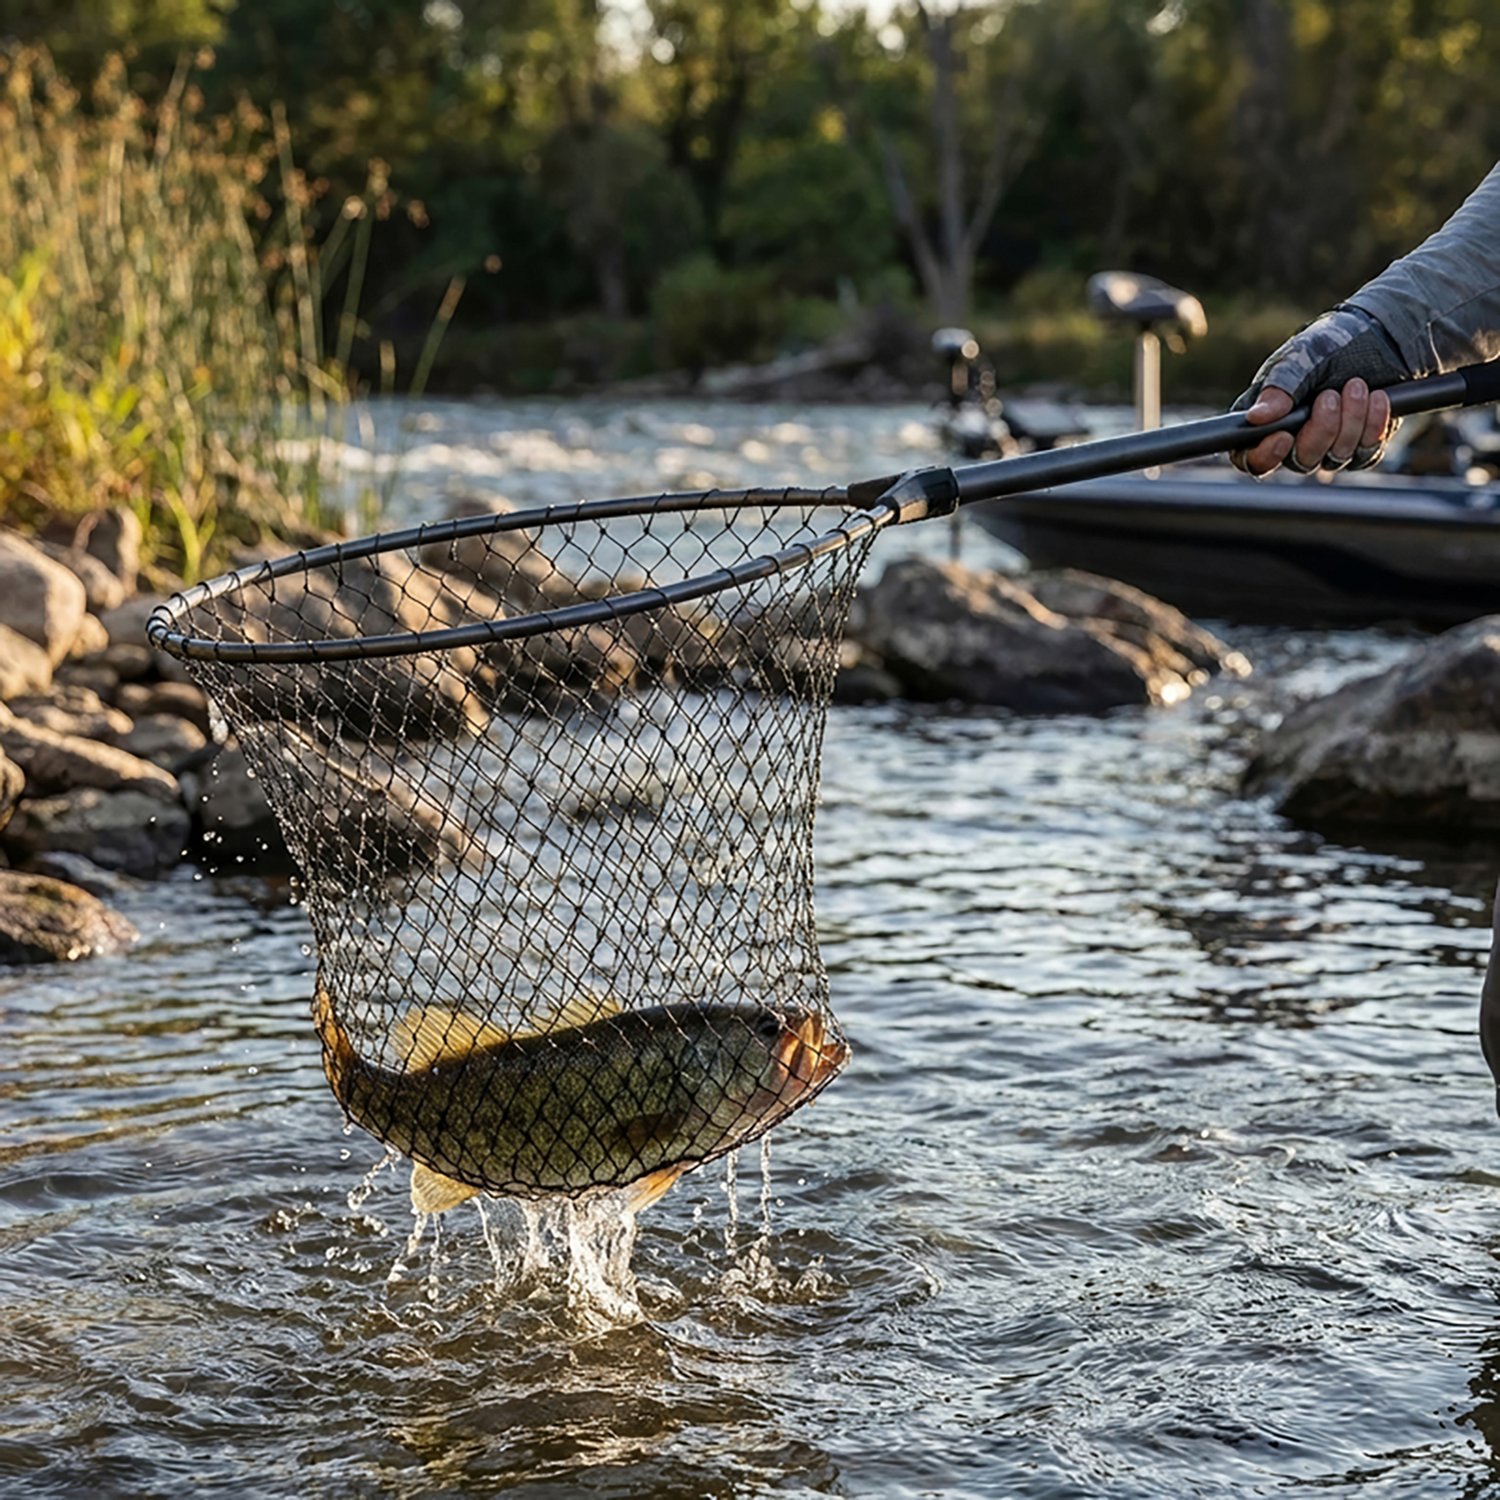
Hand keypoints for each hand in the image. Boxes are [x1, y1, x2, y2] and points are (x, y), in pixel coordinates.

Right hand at [1229, 306, 1408, 477]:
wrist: (1382, 336)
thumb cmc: (1332, 343)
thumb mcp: (1302, 357)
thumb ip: (1279, 388)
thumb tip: (1255, 418)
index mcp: (1265, 419)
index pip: (1249, 457)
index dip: (1263, 456)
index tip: (1283, 436)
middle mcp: (1294, 439)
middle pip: (1300, 461)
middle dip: (1321, 429)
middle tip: (1330, 393)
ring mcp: (1327, 446)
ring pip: (1334, 458)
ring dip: (1351, 421)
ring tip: (1357, 385)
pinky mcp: (1359, 447)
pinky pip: (1365, 455)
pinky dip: (1373, 425)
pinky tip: (1377, 397)